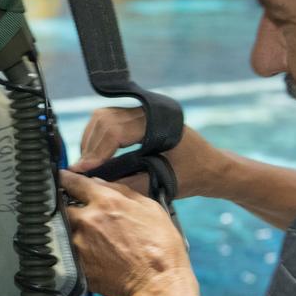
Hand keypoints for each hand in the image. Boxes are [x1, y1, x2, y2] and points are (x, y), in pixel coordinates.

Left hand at [60, 170, 195, 295]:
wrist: (158, 285)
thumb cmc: (161, 248)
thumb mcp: (150, 209)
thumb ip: (122, 191)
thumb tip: (100, 184)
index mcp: (105, 202)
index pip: (73, 182)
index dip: (66, 178)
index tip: (62, 178)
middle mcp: (87, 221)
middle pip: (63, 207)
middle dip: (69, 208)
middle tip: (82, 214)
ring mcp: (80, 245)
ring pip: (66, 231)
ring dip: (75, 231)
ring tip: (95, 240)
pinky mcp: (78, 267)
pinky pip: (71, 253)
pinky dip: (79, 252)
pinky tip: (97, 257)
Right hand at [69, 107, 222, 199]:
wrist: (213, 167)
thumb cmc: (195, 175)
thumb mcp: (164, 183)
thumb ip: (132, 183)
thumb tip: (98, 184)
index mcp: (158, 124)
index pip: (115, 130)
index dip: (96, 151)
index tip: (83, 171)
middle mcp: (148, 112)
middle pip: (104, 120)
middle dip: (90, 146)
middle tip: (83, 171)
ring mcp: (142, 112)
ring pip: (103, 118)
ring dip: (92, 141)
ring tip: (89, 166)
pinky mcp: (138, 118)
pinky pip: (109, 121)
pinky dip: (98, 138)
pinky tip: (96, 157)